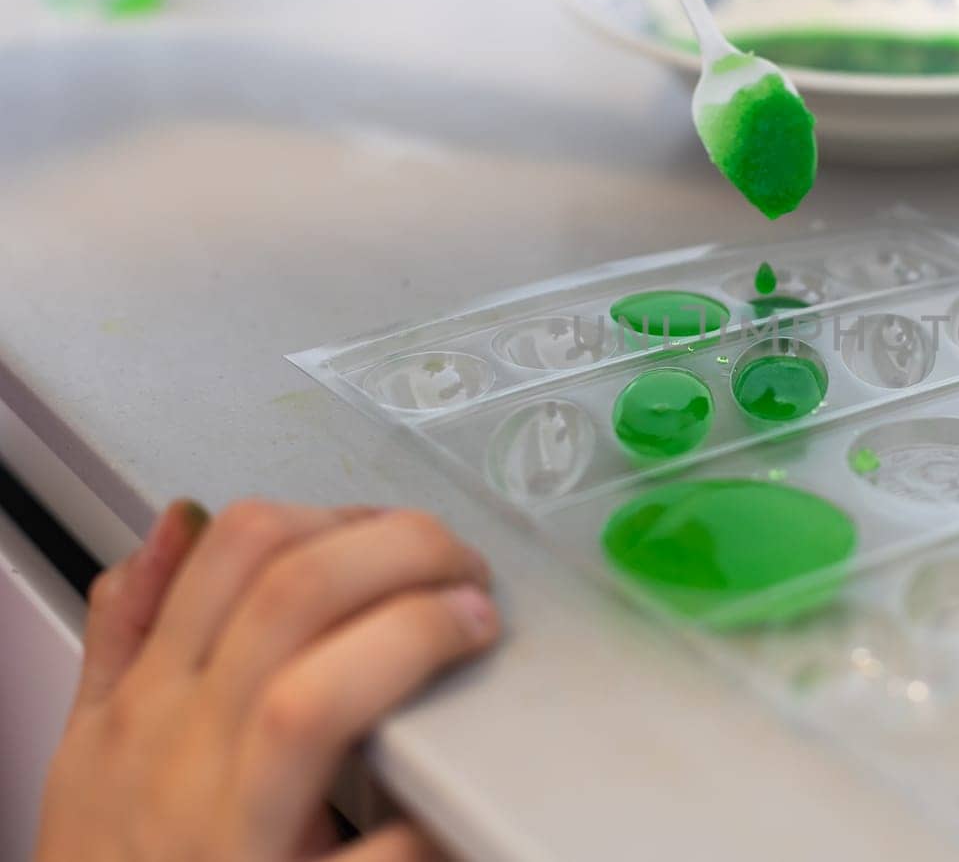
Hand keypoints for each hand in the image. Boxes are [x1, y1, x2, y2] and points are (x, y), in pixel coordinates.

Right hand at [34, 499, 499, 861]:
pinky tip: (466, 789)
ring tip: (474, 627)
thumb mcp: (94, 753)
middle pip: (290, 600)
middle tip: (461, 567)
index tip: (390, 534)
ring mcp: (230, 840)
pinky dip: (428, 818)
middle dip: (399, 553)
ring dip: (413, 638)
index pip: (233, 555)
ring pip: (309, 701)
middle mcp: (179, 763)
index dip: (336, 519)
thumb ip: (130, 637)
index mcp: (145, 711)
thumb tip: (177, 524)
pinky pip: (375, 855)